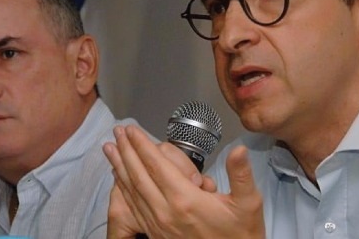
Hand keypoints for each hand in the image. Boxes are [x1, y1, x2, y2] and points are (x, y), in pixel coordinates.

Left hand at [104, 125, 264, 238]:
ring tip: (110, 149)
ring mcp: (158, 224)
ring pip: (132, 190)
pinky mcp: (156, 233)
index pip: (157, 166)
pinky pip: (134, 207)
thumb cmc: (240, 234)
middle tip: (117, 132)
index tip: (132, 130)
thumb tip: (239, 150)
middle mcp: (167, 212)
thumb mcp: (248, 203)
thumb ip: (241, 174)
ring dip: (119, 167)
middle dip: (126, 151)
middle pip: (139, 175)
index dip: (142, 145)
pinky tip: (119, 178)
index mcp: (186, 200)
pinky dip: (123, 189)